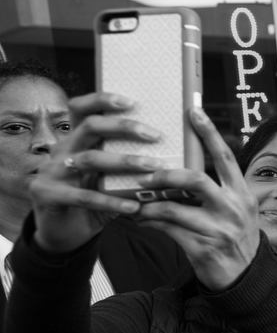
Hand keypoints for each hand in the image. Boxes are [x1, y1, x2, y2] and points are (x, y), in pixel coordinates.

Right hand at [30, 92, 162, 252]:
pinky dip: (111, 201)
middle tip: (156, 135)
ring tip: (154, 167)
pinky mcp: (48, 195)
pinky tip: (134, 206)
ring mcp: (52, 172)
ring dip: (125, 162)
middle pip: (90, 127)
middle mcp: (62, 150)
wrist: (63, 232)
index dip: (103, 100)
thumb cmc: (93, 198)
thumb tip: (171, 148)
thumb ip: (126, 160)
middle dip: (123, 127)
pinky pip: (84, 197)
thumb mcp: (108, 177)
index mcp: (75, 139)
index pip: (82, 108)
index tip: (132, 101)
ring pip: (90, 159)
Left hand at [133, 107, 258, 289]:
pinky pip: (167, 230)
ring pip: (173, 208)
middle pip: (196, 179)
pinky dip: (148, 222)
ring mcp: (218, 229)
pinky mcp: (202, 248)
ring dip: (148, 203)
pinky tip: (137, 218)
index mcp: (242, 193)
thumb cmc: (234, 238)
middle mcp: (233, 208)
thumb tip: (184, 167)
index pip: (225, 157)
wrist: (245, 278)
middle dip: (166, 173)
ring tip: (133, 199)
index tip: (193, 110)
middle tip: (145, 172)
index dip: (209, 133)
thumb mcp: (235, 211)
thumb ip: (216, 190)